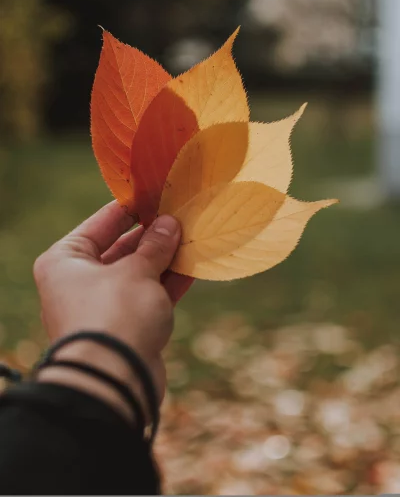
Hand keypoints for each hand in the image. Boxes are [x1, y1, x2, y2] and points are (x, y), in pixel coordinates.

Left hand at [33, 201, 192, 420]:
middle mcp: (79, 281)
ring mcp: (103, 306)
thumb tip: (169, 222)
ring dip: (165, 259)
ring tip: (194, 238)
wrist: (115, 382)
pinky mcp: (125, 327)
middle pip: (121, 249)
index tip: (158, 193)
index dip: (132, 208)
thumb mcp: (136, 270)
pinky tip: (194, 267)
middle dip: (153, 235)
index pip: (102, 223)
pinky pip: (148, 297)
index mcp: (65, 260)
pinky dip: (169, 284)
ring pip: (138, 274)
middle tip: (182, 216)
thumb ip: (155, 245)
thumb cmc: (115, 314)